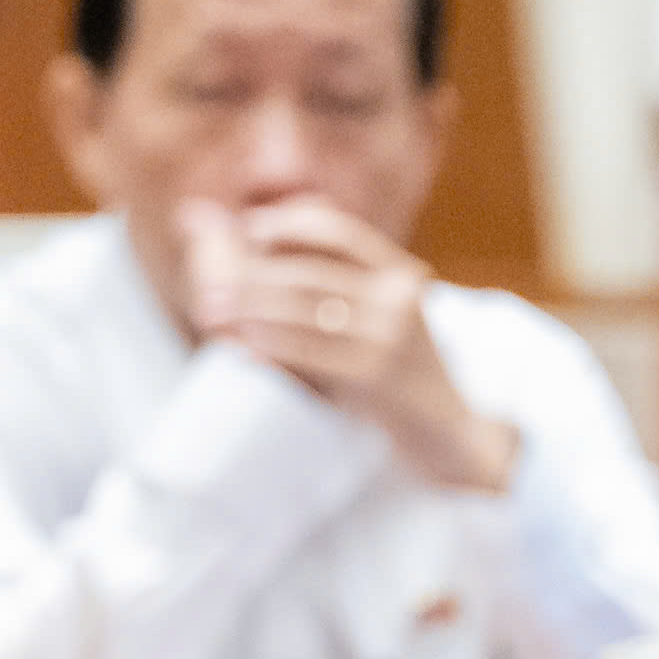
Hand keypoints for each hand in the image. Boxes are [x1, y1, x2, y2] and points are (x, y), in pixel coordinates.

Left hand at [181, 198, 516, 490]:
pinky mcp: (377, 374)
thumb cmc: (396, 375)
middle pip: (310, 275)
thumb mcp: (376, 322)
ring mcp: (391, 335)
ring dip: (250, 310)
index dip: (291, 224)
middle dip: (252, 279)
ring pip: (304, 311)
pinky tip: (242, 349)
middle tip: (210, 290)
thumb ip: (328, 287)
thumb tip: (256, 236)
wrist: (449, 434)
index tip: (249, 229)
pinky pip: (309, 354)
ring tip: (211, 313)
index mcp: (400, 274)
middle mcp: (399, 296)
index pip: (339, 232)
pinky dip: (270, 348)